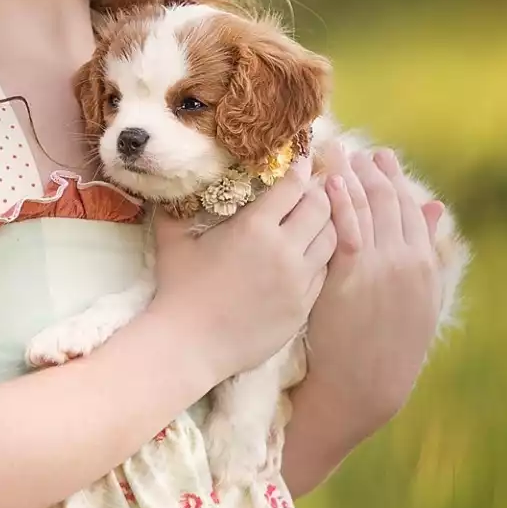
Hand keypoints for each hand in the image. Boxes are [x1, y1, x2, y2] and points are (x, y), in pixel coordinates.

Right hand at [149, 158, 337, 380]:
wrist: (190, 346)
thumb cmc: (178, 290)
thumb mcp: (173, 240)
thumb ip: (177, 207)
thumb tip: (174, 183)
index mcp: (255, 227)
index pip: (293, 185)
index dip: (299, 168)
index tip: (300, 161)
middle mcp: (285, 250)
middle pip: (321, 206)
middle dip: (318, 192)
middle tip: (309, 189)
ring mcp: (299, 281)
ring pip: (332, 238)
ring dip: (326, 224)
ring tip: (314, 219)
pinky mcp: (304, 306)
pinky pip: (325, 271)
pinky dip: (321, 257)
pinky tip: (309, 254)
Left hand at [301, 146, 446, 428]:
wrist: (367, 384)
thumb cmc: (389, 344)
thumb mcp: (421, 298)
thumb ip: (427, 251)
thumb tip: (435, 206)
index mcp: (424, 264)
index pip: (412, 209)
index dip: (398, 180)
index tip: (383, 158)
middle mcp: (406, 260)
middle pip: (391, 202)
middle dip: (375, 171)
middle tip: (359, 149)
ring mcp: (379, 266)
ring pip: (369, 208)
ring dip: (356, 176)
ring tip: (341, 154)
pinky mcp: (351, 274)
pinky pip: (346, 227)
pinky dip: (341, 200)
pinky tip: (332, 181)